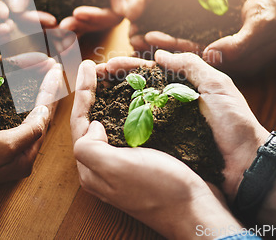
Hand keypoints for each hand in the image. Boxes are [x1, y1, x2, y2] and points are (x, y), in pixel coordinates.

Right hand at [0, 0, 72, 27]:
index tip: (50, 21)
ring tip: (68, 35)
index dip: (29, 18)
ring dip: (48, 30)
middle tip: (63, 32)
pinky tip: (69, 28)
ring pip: (33, 19)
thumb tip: (16, 10)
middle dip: (41, 27)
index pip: (11, 7)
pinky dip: (55, 22)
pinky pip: (44, 12)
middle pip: (21, 18)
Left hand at [60, 0, 141, 33]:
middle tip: (63, 25)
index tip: (79, 13)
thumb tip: (126, 13)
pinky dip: (72, 19)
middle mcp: (120, 0)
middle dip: (84, 24)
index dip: (99, 18)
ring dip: (76, 26)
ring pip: (93, 21)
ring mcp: (105, 0)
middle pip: (104, 21)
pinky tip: (57, 23)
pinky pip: (84, 14)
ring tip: (58, 27)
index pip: (117, 14)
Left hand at [70, 59, 241, 238]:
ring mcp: (122, 163)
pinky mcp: (141, 160)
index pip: (80, 123)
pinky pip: (127, 129)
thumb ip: (91, 148)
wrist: (196, 209)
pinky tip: (132, 98)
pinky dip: (126, 109)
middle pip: (91, 122)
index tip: (88, 66)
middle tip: (97, 67)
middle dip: (92, 93)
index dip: (82, 92)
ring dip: (107, 99)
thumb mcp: (117, 169)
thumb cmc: (158, 188)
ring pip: (109, 124)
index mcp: (91, 168)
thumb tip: (93, 125)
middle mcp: (103, 166)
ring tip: (111, 76)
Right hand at [78, 52, 269, 201]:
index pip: (148, 71)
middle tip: (92, 77)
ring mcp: (165, 124)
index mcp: (182, 86)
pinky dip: (122, 125)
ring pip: (133, 107)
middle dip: (113, 80)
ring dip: (112, 99)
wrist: (246, 164)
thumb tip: (160, 53)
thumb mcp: (217, 86)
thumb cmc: (235, 123)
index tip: (106, 64)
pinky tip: (105, 122)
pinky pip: (139, 131)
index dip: (127, 66)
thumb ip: (191, 65)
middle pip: (135, 87)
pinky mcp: (163, 144)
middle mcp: (169, 103)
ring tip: (92, 95)